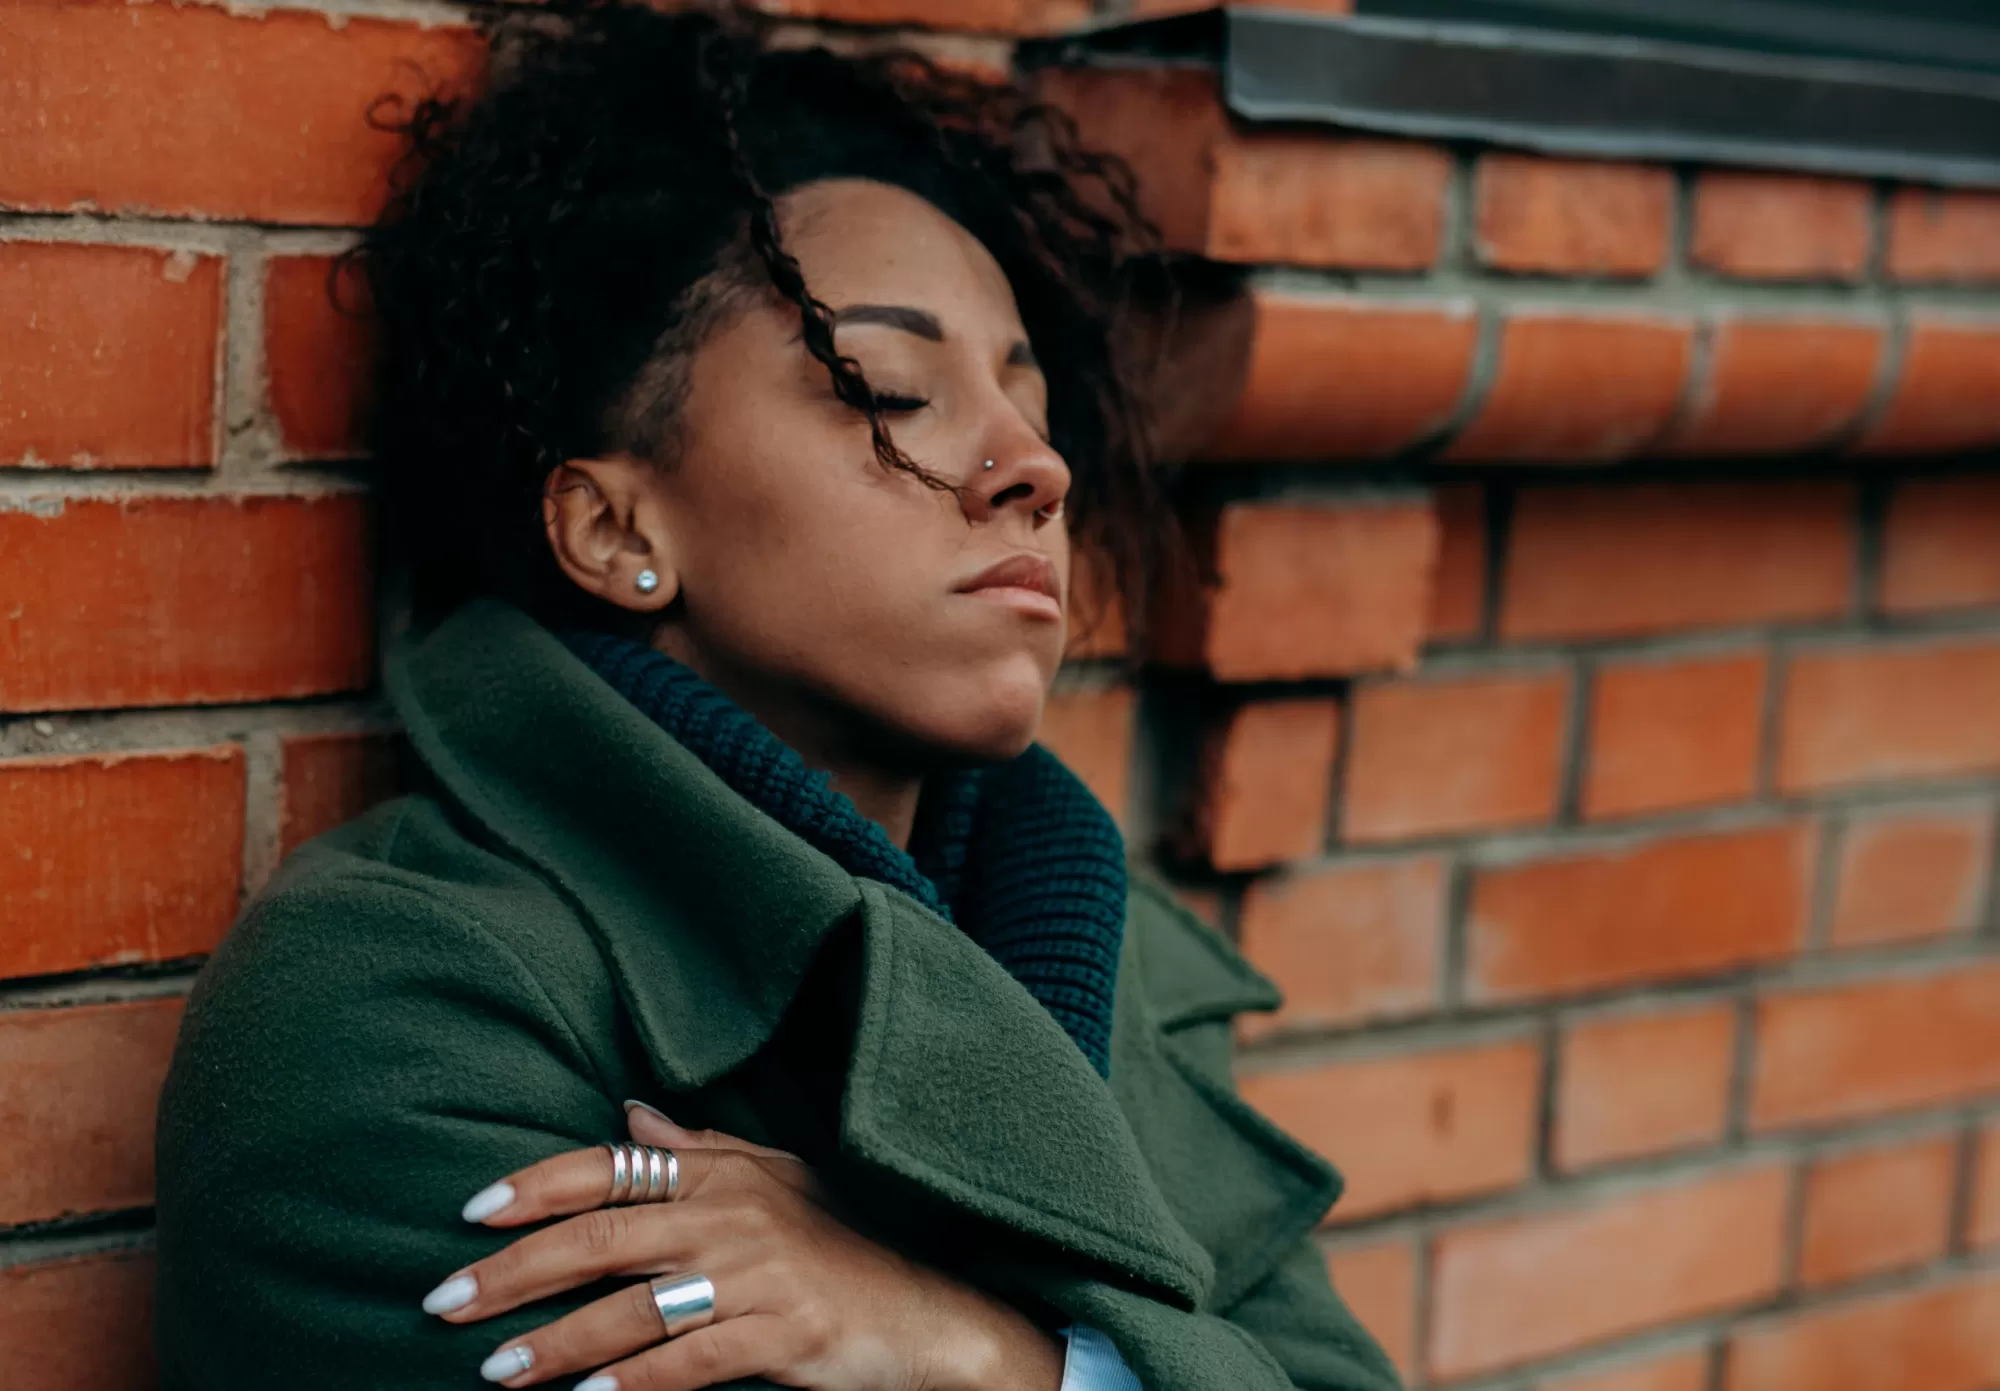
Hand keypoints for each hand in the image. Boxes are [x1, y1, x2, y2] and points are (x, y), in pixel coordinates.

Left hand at [421, 1103, 1065, 1390]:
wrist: (932, 1311)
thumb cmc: (847, 1243)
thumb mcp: (779, 1179)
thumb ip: (700, 1151)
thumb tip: (628, 1115)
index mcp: (724, 1173)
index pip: (609, 1169)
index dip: (535, 1186)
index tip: (471, 1213)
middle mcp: (734, 1213)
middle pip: (601, 1237)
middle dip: (514, 1271)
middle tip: (442, 1299)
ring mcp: (759, 1274)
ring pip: (632, 1308)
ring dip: (554, 1341)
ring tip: (493, 1368)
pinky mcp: (783, 1333)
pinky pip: (688, 1362)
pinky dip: (631, 1385)